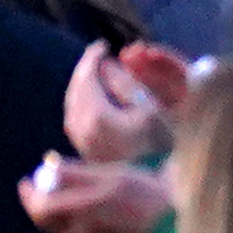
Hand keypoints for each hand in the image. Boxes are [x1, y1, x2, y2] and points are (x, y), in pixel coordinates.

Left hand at [20, 153, 171, 232]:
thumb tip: (47, 168)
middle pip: (49, 224)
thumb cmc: (148, 196)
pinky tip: (89, 220)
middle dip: (42, 206)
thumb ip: (76, 174)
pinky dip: (76, 231)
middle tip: (43, 189)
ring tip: (67, 202)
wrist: (182, 229)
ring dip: (59, 219)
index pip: (39, 208)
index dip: (28, 195)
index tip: (26, 181)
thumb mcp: (112, 175)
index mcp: (81, 212)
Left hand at [62, 37, 185, 166]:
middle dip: (84, 71)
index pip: (86, 78)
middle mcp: (81, 129)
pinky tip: (92, 98)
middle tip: (96, 56)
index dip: (92, 58)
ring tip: (94, 74)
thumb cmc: (160, 146)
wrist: (153, 188)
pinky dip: (81, 102)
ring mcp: (80, 141)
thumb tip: (106, 65)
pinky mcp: (84, 151)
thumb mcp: (150, 110)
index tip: (102, 44)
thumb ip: (126, 84)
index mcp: (97, 115)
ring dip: (81, 86)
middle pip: (75, 91)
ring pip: (72, 105)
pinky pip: (75, 118)